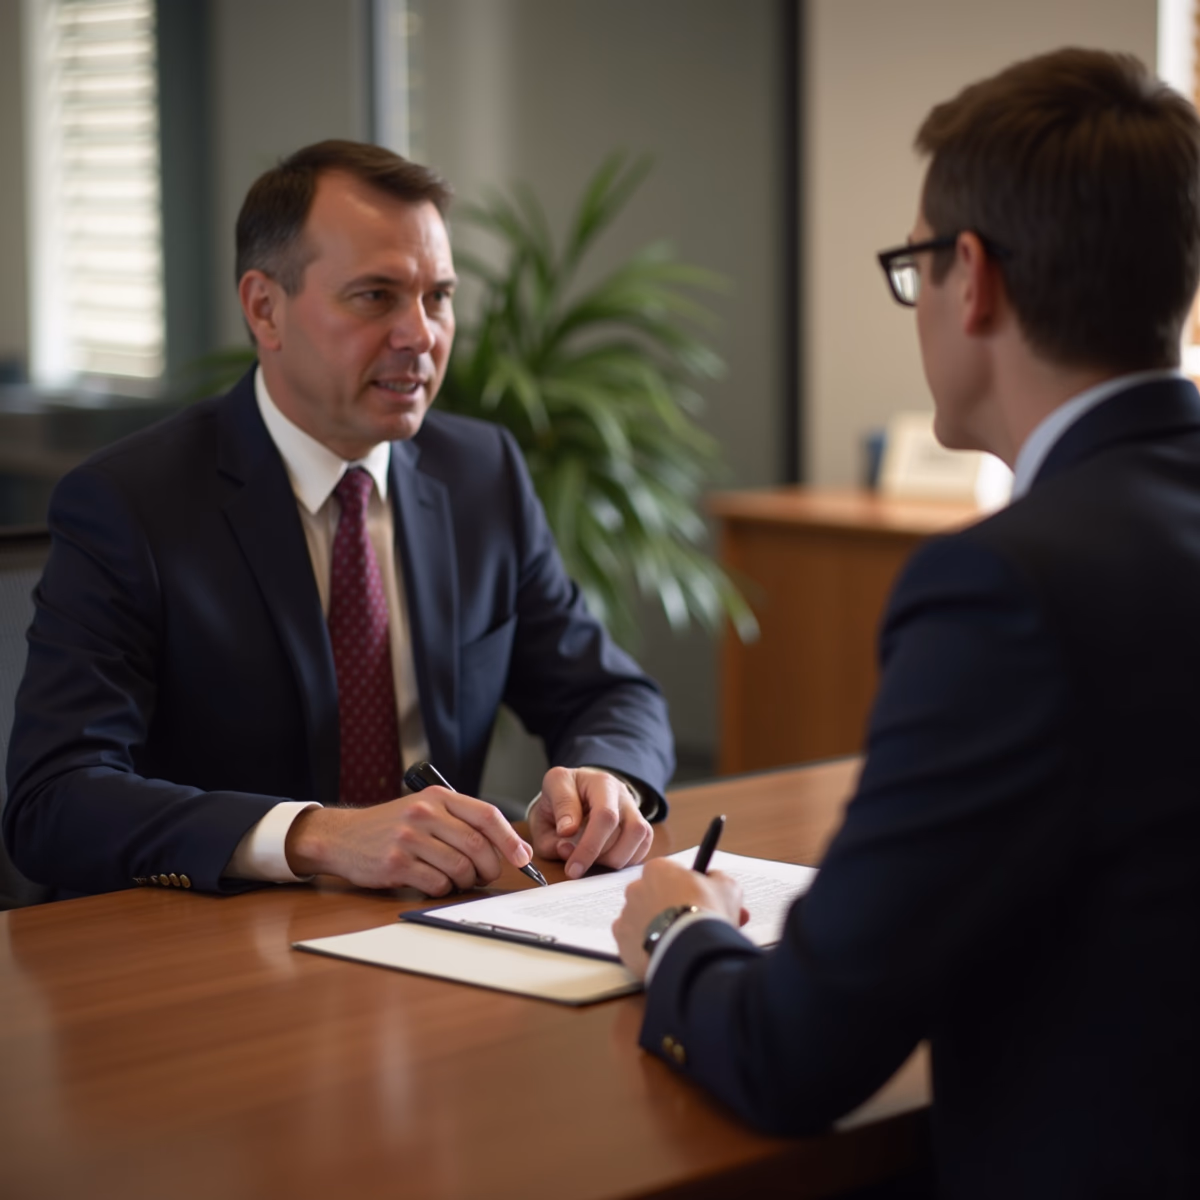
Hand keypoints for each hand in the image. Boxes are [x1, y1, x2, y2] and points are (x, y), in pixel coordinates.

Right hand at [284, 790, 533, 894]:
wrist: (343, 836)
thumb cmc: (393, 826)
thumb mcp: (426, 809)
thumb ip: (462, 822)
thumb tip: (510, 848)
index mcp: (438, 797)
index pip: (486, 815)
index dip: (509, 839)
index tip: (522, 857)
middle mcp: (425, 813)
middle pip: (477, 845)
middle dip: (490, 867)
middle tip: (487, 876)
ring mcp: (409, 838)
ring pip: (459, 868)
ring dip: (466, 880)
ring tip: (457, 879)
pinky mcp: (396, 863)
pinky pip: (437, 884)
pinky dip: (443, 889)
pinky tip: (433, 882)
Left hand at [529, 766, 652, 879]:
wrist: (571, 792)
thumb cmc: (557, 799)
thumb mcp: (544, 804)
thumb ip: (552, 827)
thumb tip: (566, 848)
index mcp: (597, 782)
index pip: (604, 815)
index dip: (589, 846)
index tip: (571, 867)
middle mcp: (620, 791)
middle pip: (630, 828)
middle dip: (602, 856)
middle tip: (576, 870)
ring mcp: (632, 806)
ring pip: (640, 836)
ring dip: (616, 858)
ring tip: (591, 861)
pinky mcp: (639, 822)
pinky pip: (643, 844)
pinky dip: (626, 859)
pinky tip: (603, 860)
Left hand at [612, 858, 745, 980]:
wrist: (691, 950)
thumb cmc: (708, 913)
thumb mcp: (727, 887)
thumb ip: (718, 879)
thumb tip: (714, 879)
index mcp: (658, 869)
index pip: (670, 875)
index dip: (687, 890)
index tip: (701, 902)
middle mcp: (636, 887)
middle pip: (655, 896)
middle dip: (672, 908)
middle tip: (693, 925)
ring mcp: (627, 914)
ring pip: (643, 919)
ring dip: (658, 927)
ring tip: (680, 943)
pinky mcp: (622, 941)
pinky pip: (633, 941)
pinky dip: (646, 946)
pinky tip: (664, 952)